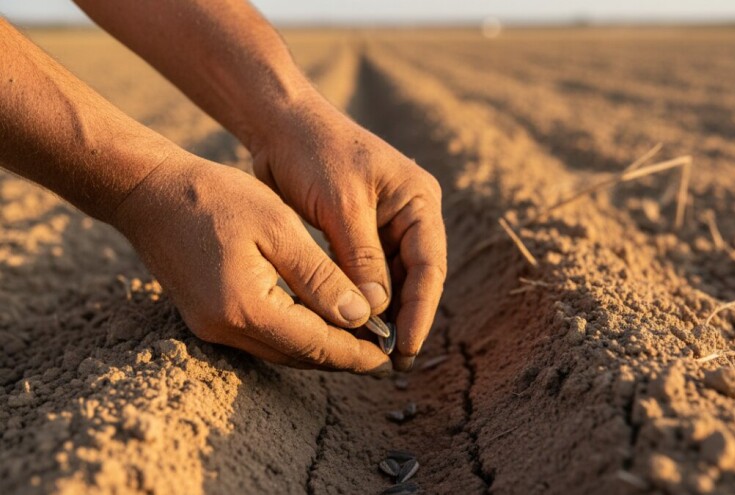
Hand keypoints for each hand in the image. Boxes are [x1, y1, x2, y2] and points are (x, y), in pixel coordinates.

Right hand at [110, 152, 391, 375]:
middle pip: (300, 356)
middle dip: (344, 355)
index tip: (390, 353)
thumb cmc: (215, 198)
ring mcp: (212, 328)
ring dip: (321, 347)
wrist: (148, 192)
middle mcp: (227, 330)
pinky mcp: (208, 318)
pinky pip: (263, 338)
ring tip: (361, 339)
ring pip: (282, 351)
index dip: (357, 352)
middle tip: (383, 351)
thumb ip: (320, 277)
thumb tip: (360, 317)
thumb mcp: (279, 227)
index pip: (316, 344)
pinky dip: (296, 335)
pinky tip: (320, 321)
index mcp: (246, 309)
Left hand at [251, 93, 446, 370]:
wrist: (279, 124)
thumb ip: (361, 258)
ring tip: (372, 353)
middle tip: (392, 362)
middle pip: (415, 278)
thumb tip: (376, 312)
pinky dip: (361, 299)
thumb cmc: (314, 152)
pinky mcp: (359, 232)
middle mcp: (409, 214)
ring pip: (391, 280)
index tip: (407, 349)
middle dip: (404, 318)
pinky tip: (352, 326)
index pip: (429, 265)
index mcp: (418, 200)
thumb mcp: (341, 205)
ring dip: (382, 314)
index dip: (421, 311)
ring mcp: (385, 224)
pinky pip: (367, 274)